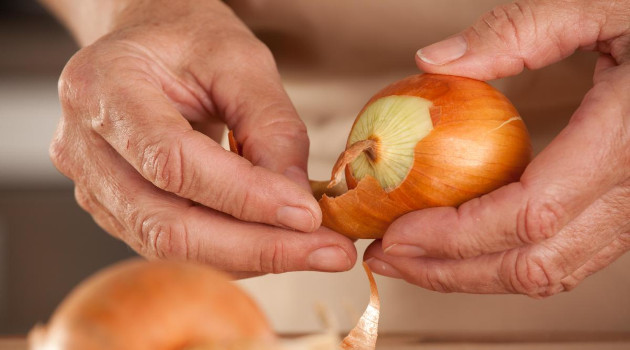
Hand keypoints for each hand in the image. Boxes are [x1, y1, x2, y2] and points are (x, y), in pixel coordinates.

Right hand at [48, 0, 355, 274]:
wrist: (147, 43)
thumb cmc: (187, 40)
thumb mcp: (241, 61)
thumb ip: (271, 127)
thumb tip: (297, 204)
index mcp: (104, 88)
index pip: (174, 161)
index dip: (245, 196)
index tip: (308, 215)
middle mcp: (84, 145)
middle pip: (166, 225)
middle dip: (256, 248)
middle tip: (326, 252)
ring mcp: (93, 184)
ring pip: (170, 247)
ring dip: (248, 258)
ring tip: (311, 249)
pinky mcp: (114, 208)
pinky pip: (172, 246)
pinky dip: (229, 251)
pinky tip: (273, 242)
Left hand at [365, 0, 629, 296]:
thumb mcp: (603, 2)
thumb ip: (520, 29)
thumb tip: (435, 62)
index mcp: (629, 136)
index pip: (529, 214)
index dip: (454, 235)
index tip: (396, 232)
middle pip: (536, 264)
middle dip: (449, 271)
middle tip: (387, 256)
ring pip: (553, 271)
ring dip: (474, 274)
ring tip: (413, 257)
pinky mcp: (628, 207)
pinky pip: (567, 253)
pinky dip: (507, 257)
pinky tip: (463, 241)